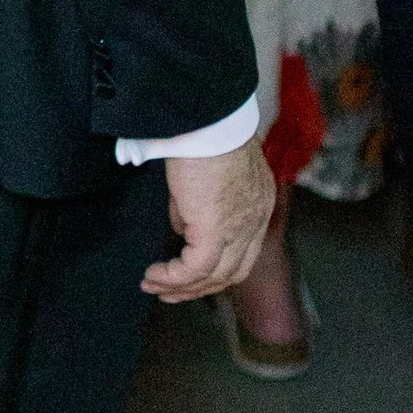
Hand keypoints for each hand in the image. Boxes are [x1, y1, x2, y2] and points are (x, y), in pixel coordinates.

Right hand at [143, 137, 274, 302]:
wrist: (210, 121)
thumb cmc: (207, 132)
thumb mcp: (205, 174)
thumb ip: (197, 205)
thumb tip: (185, 227)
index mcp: (258, 204)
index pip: (244, 250)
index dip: (217, 267)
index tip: (189, 272)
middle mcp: (256, 221)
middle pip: (233, 272)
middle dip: (199, 288)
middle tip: (170, 291)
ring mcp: (240, 228)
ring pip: (215, 276)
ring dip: (182, 287)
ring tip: (154, 286)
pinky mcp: (216, 230)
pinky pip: (195, 268)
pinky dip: (174, 277)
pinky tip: (155, 275)